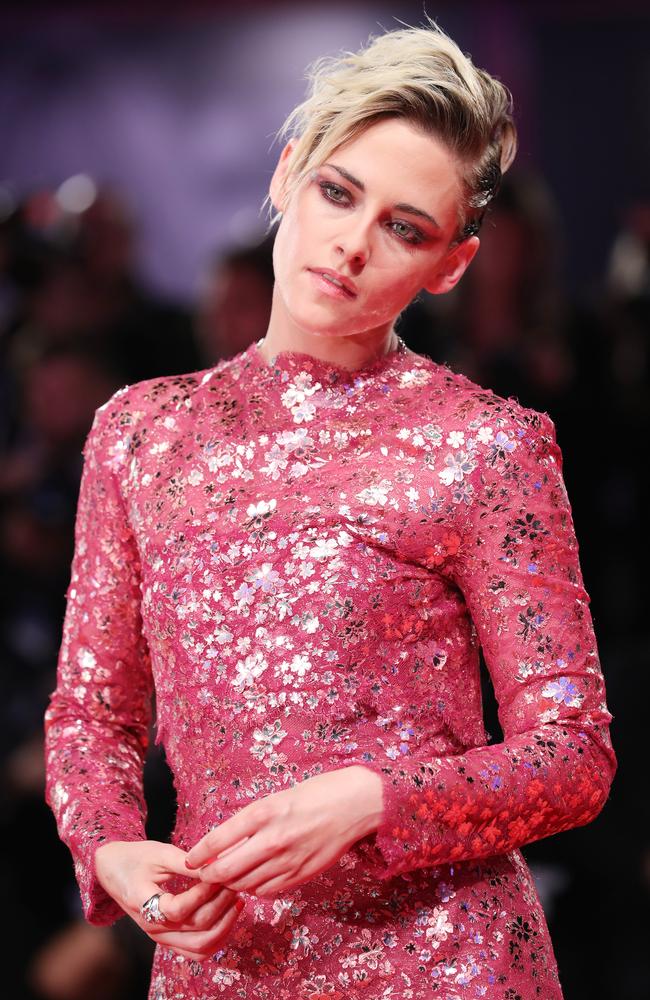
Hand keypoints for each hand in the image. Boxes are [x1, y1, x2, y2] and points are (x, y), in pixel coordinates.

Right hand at [94, 839, 245, 960]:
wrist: (114, 870)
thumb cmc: (136, 857)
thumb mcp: (159, 852)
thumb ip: (187, 862)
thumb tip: (217, 864)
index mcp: (143, 903)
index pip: (179, 909)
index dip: (203, 893)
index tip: (218, 873)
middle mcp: (152, 927)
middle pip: (195, 929)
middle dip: (221, 906)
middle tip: (234, 883)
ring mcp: (160, 938)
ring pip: (200, 947)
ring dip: (224, 925)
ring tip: (237, 900)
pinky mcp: (168, 940)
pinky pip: (197, 951)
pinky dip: (217, 939)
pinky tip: (228, 917)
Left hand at [184, 765, 382, 898]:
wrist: (354, 804)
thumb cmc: (314, 794)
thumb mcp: (275, 799)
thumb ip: (250, 823)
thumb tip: (223, 845)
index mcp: (261, 813)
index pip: (216, 841)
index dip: (198, 855)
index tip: (190, 860)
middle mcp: (271, 839)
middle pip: (225, 871)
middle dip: (208, 877)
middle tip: (203, 876)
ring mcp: (286, 861)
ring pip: (244, 885)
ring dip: (231, 884)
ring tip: (227, 879)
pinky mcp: (300, 875)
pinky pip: (266, 891)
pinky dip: (254, 889)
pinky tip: (255, 880)